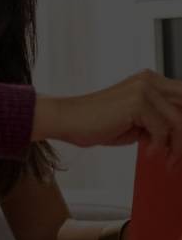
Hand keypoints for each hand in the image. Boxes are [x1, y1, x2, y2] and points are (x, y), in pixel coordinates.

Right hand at [33, 70, 181, 162]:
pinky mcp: (137, 101)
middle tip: (177, 156)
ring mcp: (143, 88)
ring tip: (167, 160)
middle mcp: (149, 80)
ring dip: (176, 147)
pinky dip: (159, 147)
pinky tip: (148, 151)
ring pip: (179, 122)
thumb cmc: (96, 122)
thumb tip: (180, 136)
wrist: (68, 120)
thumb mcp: (136, 121)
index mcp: (150, 81)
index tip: (180, 146)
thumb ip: (159, 121)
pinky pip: (163, 130)